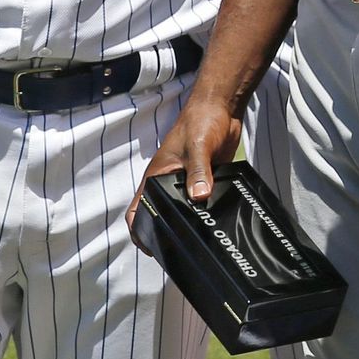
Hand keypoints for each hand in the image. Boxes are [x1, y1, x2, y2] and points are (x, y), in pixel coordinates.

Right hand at [129, 93, 241, 246]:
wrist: (220, 107)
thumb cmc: (200, 121)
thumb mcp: (197, 147)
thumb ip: (197, 171)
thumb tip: (199, 197)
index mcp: (157, 175)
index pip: (138, 208)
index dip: (139, 229)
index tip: (150, 247)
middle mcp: (168, 181)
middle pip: (160, 212)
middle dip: (165, 231)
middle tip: (178, 251)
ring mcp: (186, 181)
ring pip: (182, 209)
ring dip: (187, 222)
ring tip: (197, 241)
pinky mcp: (204, 180)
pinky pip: (200, 201)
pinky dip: (204, 212)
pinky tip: (215, 222)